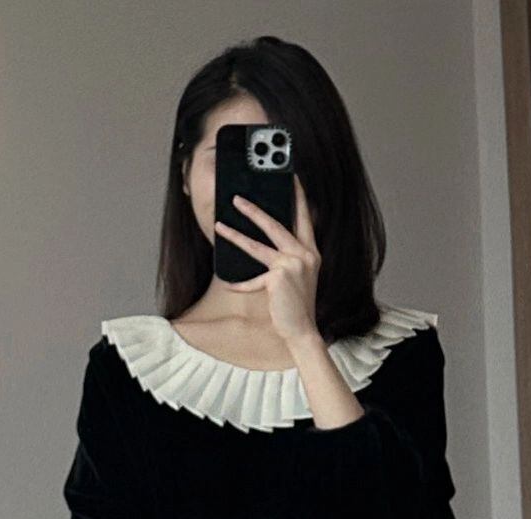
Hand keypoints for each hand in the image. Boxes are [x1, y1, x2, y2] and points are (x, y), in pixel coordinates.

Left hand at [215, 176, 321, 343]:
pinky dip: (240, 284)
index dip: (298, 195)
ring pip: (257, 246)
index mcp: (311, 251)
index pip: (305, 217)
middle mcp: (304, 254)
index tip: (291, 176)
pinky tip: (228, 283)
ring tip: (219, 226)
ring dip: (235, 236)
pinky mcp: (278, 277)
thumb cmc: (297, 305)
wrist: (303, 330)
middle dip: (253, 210)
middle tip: (236, 199)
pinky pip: (253, 279)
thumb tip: (264, 244)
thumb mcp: (298, 276)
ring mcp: (292, 264)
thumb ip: (289, 257)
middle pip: (275, 225)